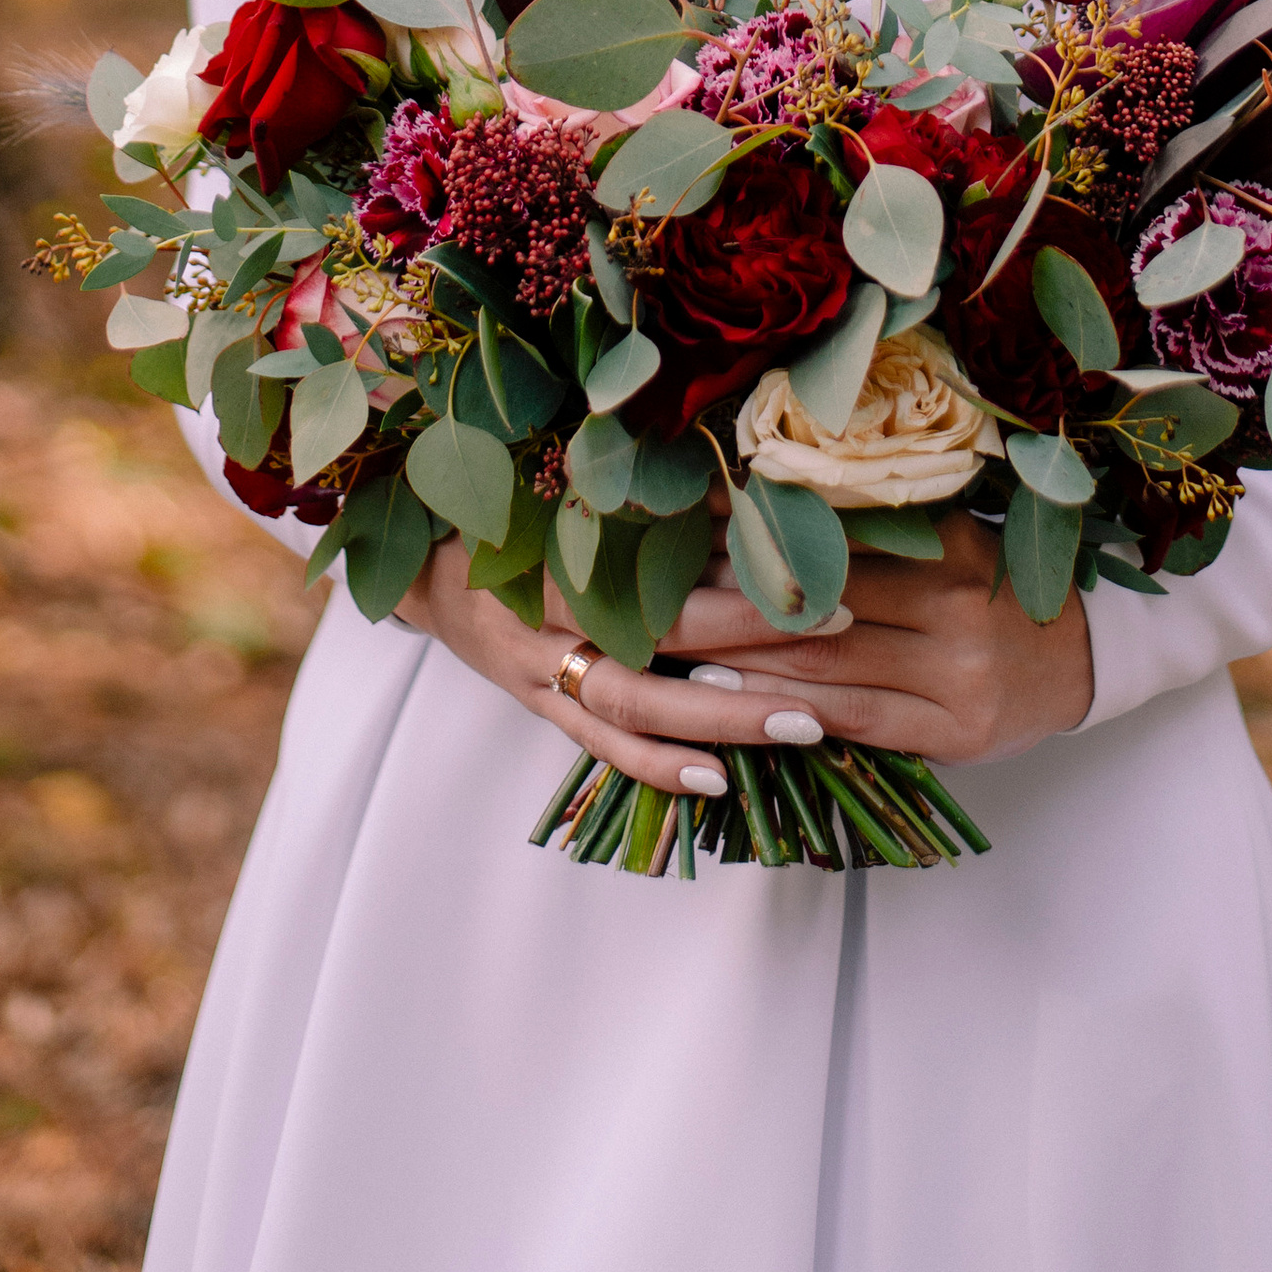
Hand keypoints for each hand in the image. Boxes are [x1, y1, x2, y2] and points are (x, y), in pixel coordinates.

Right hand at [395, 531, 862, 805]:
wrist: (433, 576)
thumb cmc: (515, 522)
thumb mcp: (570, 496)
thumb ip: (651, 501)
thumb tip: (749, 490)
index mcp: (564, 545)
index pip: (663, 559)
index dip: (735, 560)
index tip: (814, 560)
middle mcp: (553, 615)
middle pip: (661, 633)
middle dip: (754, 637)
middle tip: (839, 631)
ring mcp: (546, 672)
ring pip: (639, 707)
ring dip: (725, 718)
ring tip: (805, 725)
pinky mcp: (546, 712)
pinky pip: (605, 750)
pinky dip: (661, 768)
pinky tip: (721, 780)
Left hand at [658, 510, 1093, 764]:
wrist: (1078, 656)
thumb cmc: (991, 586)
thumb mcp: (946, 537)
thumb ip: (872, 528)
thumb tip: (762, 504)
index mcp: (951, 542)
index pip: (834, 535)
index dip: (758, 533)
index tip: (688, 527)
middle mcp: (956, 604)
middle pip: (819, 600)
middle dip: (731, 600)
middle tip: (660, 596)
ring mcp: (958, 675)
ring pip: (828, 663)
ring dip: (743, 658)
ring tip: (678, 648)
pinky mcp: (955, 733)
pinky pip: (856, 720)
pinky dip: (790, 710)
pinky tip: (737, 702)